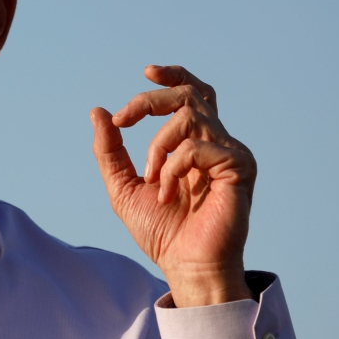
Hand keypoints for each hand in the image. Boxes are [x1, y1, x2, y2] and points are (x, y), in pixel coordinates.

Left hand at [90, 65, 256, 306]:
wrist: (184, 266)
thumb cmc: (161, 231)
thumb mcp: (122, 185)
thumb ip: (110, 150)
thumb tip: (98, 112)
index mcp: (195, 144)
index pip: (193, 94)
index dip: (173, 76)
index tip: (147, 72)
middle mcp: (217, 143)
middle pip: (189, 93)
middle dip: (150, 101)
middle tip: (123, 121)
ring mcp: (231, 154)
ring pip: (190, 115)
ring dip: (157, 145)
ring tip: (151, 178)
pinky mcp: (240, 168)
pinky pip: (197, 147)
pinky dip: (172, 167)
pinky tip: (167, 192)